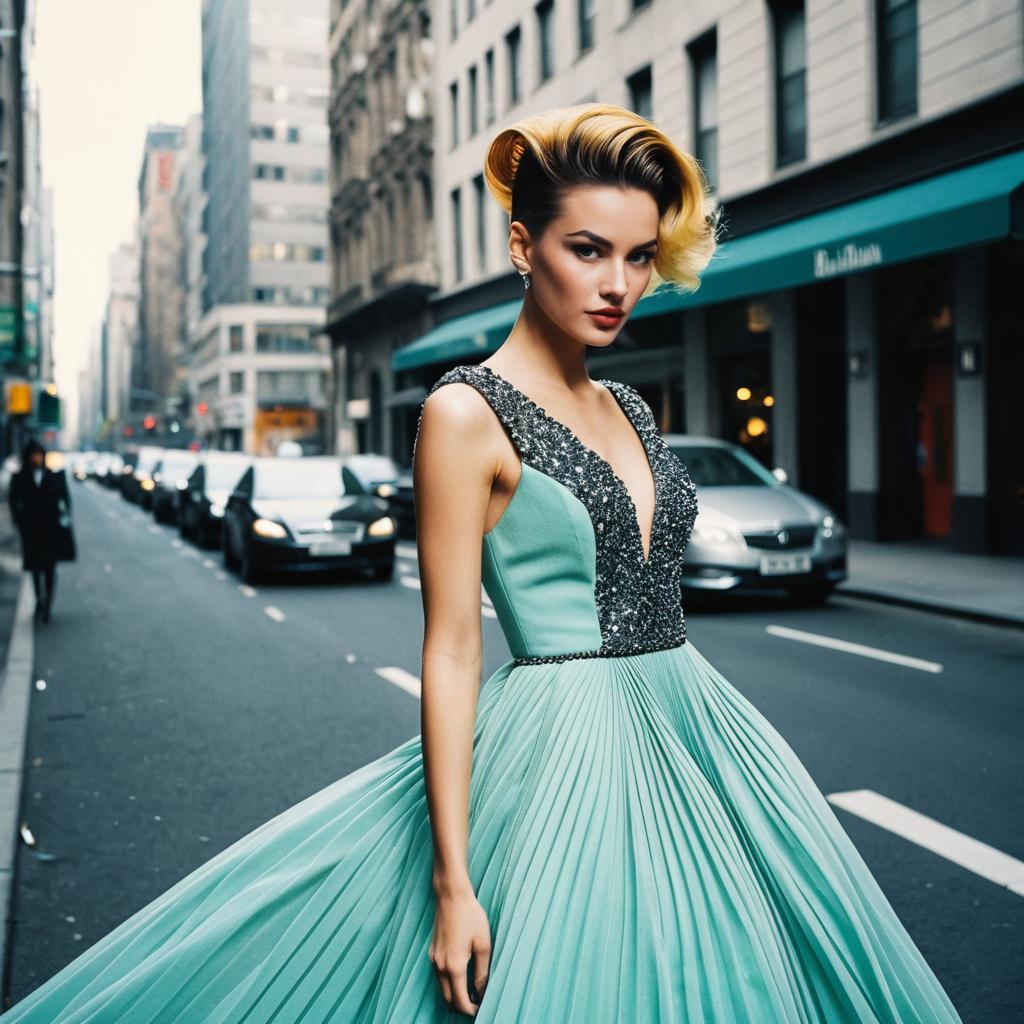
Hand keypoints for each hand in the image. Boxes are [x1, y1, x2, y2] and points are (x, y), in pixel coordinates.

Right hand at [430, 887, 490, 1016]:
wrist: (451, 896)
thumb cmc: (470, 917)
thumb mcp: (483, 945)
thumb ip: (482, 972)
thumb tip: (482, 992)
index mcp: (454, 966)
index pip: (460, 1001)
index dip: (471, 1010)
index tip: (482, 1009)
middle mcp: (440, 966)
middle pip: (448, 999)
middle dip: (461, 1007)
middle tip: (477, 1004)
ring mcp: (434, 959)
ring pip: (442, 989)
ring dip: (455, 996)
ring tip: (472, 992)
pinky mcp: (433, 952)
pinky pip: (439, 977)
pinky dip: (449, 984)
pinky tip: (462, 978)